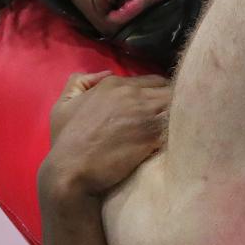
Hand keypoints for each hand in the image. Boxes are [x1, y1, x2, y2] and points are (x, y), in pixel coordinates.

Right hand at [41, 71, 170, 200]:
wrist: (71, 171)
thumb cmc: (65, 141)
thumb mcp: (62, 105)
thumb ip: (80, 82)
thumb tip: (105, 73)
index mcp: (114, 84)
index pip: (152, 81)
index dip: (157, 95)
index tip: (158, 109)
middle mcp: (133, 94)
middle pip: (168, 90)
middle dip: (172, 102)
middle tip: (172, 119)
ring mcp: (145, 113)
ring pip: (176, 104)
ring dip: (180, 115)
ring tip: (182, 128)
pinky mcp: (154, 135)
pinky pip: (177, 125)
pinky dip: (180, 130)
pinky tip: (180, 140)